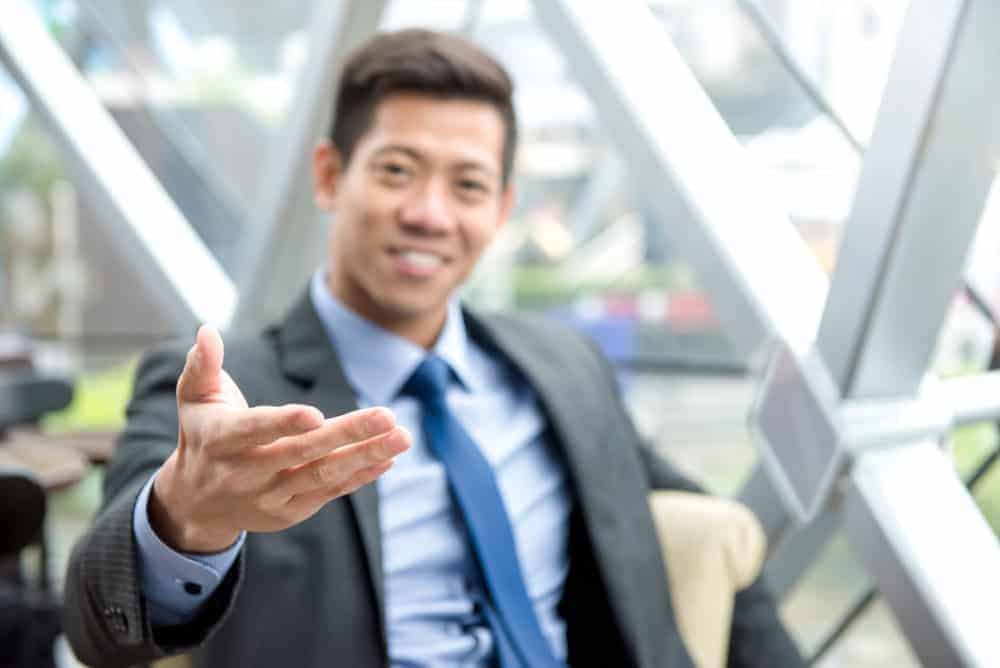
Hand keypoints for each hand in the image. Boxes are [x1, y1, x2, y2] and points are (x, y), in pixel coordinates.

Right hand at [149, 325, 409, 552]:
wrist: (196, 502)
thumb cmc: (202, 434)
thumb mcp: (194, 398)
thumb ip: (202, 365)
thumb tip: (208, 330)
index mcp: (222, 440)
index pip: (255, 430)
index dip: (284, 424)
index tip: (316, 415)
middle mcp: (247, 473)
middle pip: (302, 453)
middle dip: (347, 434)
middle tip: (387, 416)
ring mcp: (270, 496)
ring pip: (323, 476)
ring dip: (365, 456)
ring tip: (402, 437)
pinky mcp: (290, 512)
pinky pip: (330, 492)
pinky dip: (360, 476)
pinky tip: (389, 458)